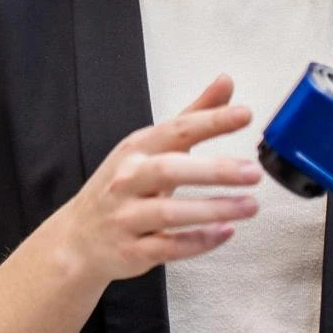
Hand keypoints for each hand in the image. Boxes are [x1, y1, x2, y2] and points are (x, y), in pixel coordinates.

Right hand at [48, 74, 262, 285]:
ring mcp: (127, 216)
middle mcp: (128, 179)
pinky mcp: (132, 250)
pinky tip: (225, 233)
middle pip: (169, 170)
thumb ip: (192, 117)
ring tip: (250, 205)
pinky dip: (198, 241)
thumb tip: (226, 82)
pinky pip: (168, 247)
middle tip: (252, 172)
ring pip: (169, 213)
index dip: (210, 122)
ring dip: (213, 209)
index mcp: (136, 149)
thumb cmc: (123, 187)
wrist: (80, 238)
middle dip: (213, 170)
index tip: (244, 115)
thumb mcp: (150, 148)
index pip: (176, 130)